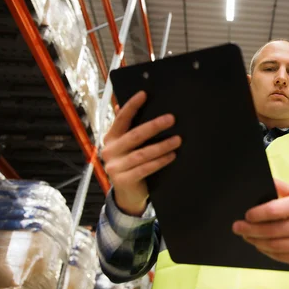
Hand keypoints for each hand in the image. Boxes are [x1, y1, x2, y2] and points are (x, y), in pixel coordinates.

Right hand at [101, 91, 180, 215]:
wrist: (127, 195)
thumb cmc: (131, 165)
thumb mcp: (127, 147)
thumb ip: (129, 130)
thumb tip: (129, 105)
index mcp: (110, 138)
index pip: (121, 119)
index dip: (132, 106)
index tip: (144, 94)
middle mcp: (110, 151)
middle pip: (134, 136)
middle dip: (154, 126)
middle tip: (171, 119)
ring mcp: (115, 167)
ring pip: (142, 153)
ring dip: (162, 146)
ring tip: (178, 139)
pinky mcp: (123, 180)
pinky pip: (145, 168)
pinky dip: (160, 161)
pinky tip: (172, 155)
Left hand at [232, 179, 288, 264]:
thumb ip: (279, 187)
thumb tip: (262, 182)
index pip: (276, 210)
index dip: (258, 214)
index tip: (246, 215)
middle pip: (274, 231)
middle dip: (251, 230)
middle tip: (238, 227)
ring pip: (276, 246)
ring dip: (257, 242)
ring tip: (246, 236)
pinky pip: (282, 258)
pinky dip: (267, 252)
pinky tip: (260, 245)